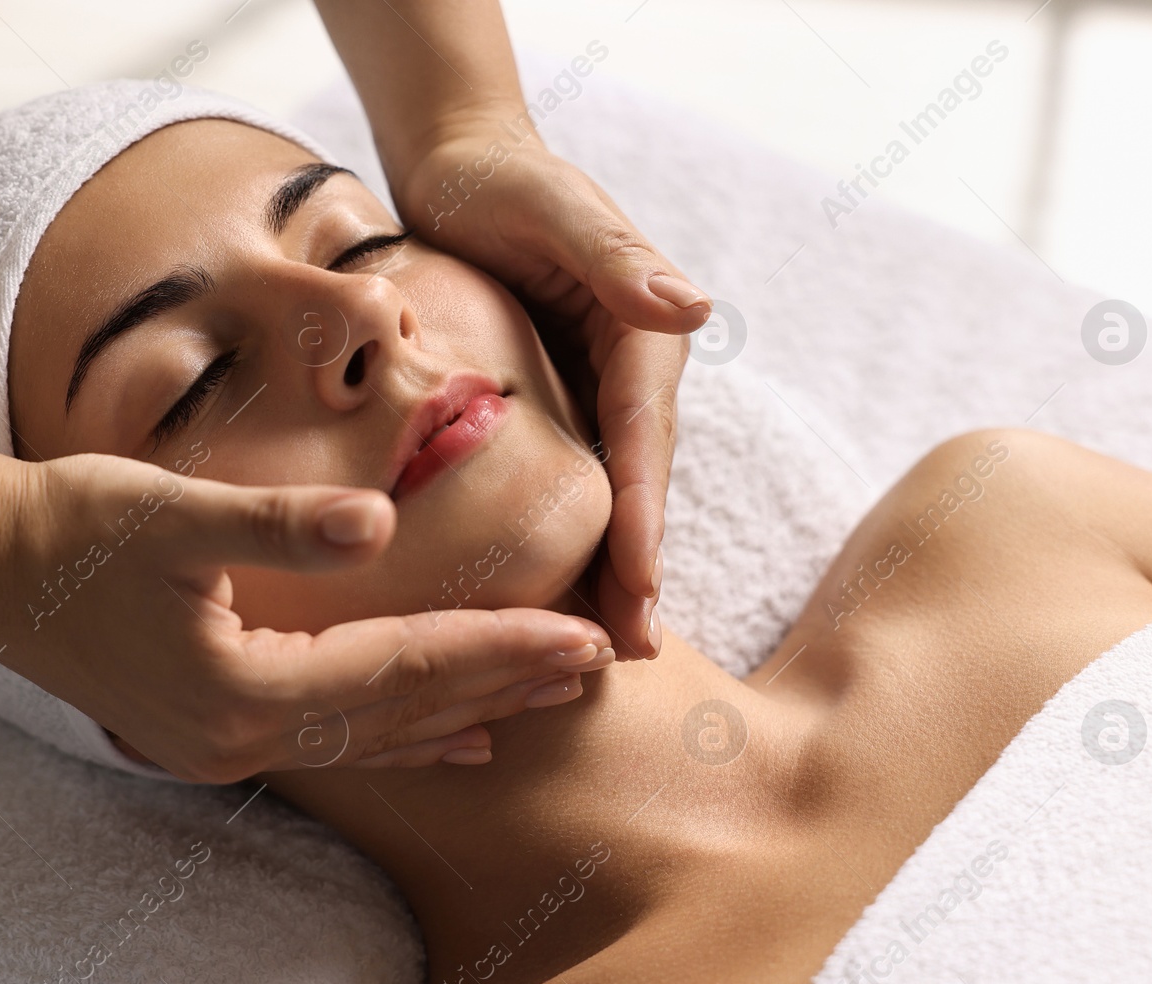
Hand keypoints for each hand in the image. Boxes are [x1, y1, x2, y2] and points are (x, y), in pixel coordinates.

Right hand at [0, 452, 613, 782]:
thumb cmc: (75, 528)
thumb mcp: (172, 512)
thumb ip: (278, 523)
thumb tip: (379, 522)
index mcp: (244, 689)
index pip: (403, 669)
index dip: (497, 648)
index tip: (582, 635)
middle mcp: (246, 736)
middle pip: (407, 713)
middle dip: (505, 685)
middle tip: (597, 666)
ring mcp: (231, 744)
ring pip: (382, 734)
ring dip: (470, 711)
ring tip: (550, 697)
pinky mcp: (222, 730)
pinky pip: (343, 739)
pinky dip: (409, 733)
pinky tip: (458, 739)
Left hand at [396, 132, 706, 657]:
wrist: (457, 163)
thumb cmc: (498, 179)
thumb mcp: (552, 208)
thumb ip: (617, 259)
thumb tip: (694, 308)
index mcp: (642, 330)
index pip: (646, 438)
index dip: (645, 516)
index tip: (641, 587)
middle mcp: (632, 366)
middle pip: (640, 480)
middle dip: (637, 566)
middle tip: (630, 651)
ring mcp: (599, 388)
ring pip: (612, 491)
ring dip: (613, 567)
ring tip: (606, 646)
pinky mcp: (562, 400)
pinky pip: (574, 477)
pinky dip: (575, 535)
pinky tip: (558, 588)